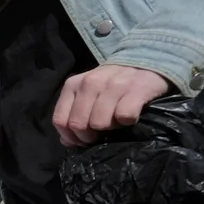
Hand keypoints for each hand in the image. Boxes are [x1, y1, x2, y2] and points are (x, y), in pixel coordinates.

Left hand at [52, 64, 168, 147]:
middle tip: (101, 134)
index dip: (70, 137)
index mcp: (73, 85)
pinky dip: (127, 122)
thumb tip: (67, 142)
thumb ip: (72, 114)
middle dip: (89, 137)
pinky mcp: (136, 89)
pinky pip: (124, 116)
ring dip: (109, 129)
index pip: (60, 120)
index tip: (82, 140)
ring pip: (100, 123)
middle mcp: (90, 83)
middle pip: (79, 124)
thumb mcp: (86, 94)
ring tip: (116, 122)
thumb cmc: (109, 85)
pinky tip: (130, 116)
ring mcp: (113, 85)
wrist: (142, 62)